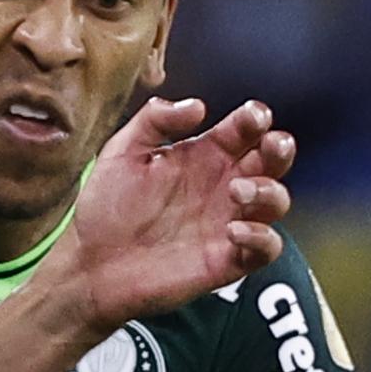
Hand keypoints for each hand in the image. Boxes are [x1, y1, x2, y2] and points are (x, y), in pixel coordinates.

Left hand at [43, 97, 296, 332]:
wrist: (90, 265)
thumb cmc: (106, 208)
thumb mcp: (122, 152)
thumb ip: (154, 120)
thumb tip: (198, 106)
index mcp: (204, 155)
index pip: (245, 129)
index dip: (256, 118)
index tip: (252, 117)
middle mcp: (223, 185)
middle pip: (273, 159)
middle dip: (280, 147)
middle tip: (269, 145)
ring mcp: (229, 221)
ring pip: (277, 200)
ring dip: (269, 190)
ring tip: (237, 191)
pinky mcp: (228, 259)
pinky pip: (268, 247)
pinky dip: (262, 237)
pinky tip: (234, 231)